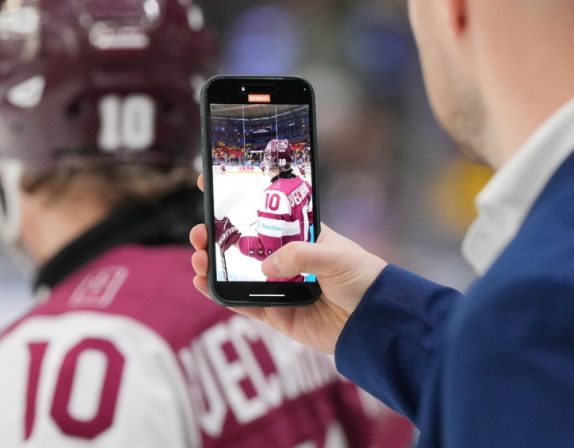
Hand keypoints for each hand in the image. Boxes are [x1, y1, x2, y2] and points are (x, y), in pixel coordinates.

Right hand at [191, 176, 387, 353]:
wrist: (375, 322)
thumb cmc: (362, 279)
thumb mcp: (334, 256)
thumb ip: (299, 255)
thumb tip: (264, 268)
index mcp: (302, 235)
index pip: (265, 213)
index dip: (239, 201)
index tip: (212, 187)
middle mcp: (287, 259)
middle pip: (244, 244)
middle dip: (219, 236)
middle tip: (199, 231)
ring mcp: (280, 286)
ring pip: (238, 273)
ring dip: (214, 264)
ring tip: (197, 257)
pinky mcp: (277, 314)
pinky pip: (244, 304)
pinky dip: (222, 295)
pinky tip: (203, 283)